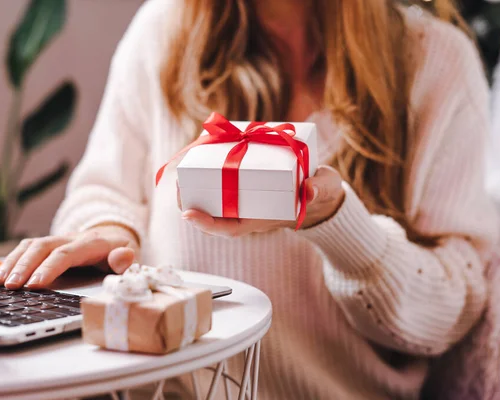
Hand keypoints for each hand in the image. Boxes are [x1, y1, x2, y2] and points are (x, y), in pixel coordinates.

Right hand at [0, 224, 139, 289]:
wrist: (116, 235)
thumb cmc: (120, 252)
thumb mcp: (130, 256)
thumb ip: (126, 259)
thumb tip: (122, 257)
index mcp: (91, 243)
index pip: (67, 254)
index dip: (49, 268)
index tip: (34, 285)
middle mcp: (71, 238)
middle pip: (42, 247)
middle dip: (25, 266)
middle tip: (11, 286)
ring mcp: (58, 240)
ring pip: (31, 245)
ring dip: (13, 262)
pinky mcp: (48, 245)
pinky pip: (27, 248)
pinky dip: (10, 259)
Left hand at [179, 165, 344, 236]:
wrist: (321, 188)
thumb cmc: (321, 190)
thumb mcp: (323, 188)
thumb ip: (319, 189)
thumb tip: (310, 190)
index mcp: (263, 218)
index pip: (229, 228)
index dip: (207, 224)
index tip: (188, 214)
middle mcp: (249, 210)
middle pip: (213, 215)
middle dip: (191, 203)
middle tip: (176, 185)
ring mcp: (245, 198)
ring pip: (212, 200)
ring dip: (194, 188)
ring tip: (180, 170)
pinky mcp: (245, 183)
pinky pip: (220, 183)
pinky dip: (208, 172)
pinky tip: (200, 156)